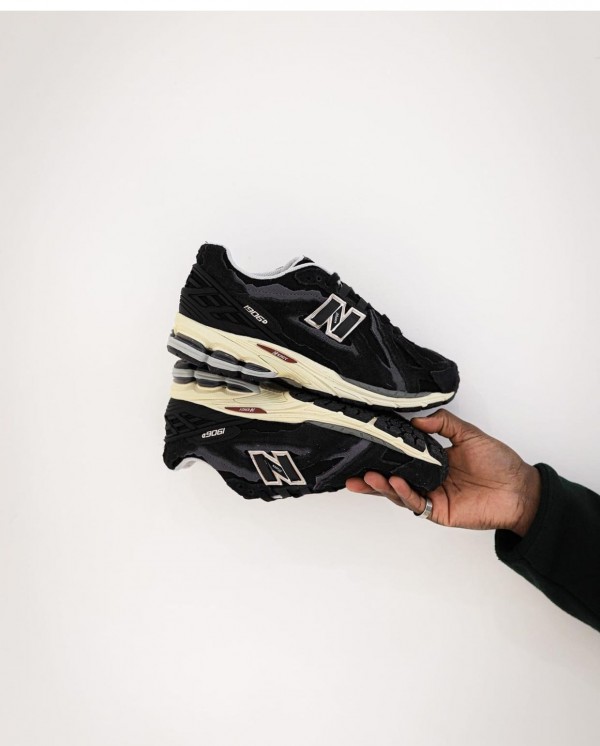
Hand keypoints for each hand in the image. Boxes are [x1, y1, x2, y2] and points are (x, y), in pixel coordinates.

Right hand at [346, 410, 540, 536]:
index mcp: (434, 460)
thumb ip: (443, 424)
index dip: (383, 453)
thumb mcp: (469, 434)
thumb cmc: (500, 463)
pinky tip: (394, 482)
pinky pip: (416, 502)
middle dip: (371, 477)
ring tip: (367, 476)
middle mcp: (429, 479)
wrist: (521, 489)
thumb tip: (416, 420)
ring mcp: (432, 496)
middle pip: (393, 478)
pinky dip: (403, 493)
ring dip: (381, 485)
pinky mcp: (438, 511)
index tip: (365, 445)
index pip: (401, 456)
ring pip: (399, 493)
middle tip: (352, 471)